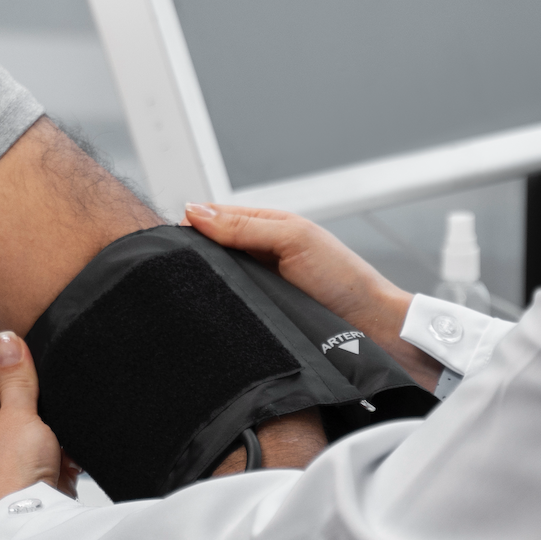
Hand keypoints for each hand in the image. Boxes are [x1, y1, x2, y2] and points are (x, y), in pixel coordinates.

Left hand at [0, 331, 79, 522]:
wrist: (32, 532)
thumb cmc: (11, 484)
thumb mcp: (18, 417)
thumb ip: (15, 378)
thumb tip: (6, 340)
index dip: (12, 361)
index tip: (35, 359)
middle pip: (14, 400)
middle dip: (39, 401)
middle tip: (48, 408)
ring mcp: (8, 463)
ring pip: (38, 427)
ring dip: (54, 430)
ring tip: (57, 439)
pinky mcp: (32, 480)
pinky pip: (52, 453)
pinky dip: (63, 454)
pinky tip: (67, 459)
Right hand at [185, 204, 439, 393]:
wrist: (373, 327)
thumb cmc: (343, 279)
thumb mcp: (293, 239)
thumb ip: (244, 226)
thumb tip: (195, 212)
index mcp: (265, 228)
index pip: (213, 219)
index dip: (191, 226)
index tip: (168, 239)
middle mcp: (258, 256)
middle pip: (209, 252)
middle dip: (190, 259)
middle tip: (168, 269)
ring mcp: (257, 288)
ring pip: (216, 283)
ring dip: (202, 288)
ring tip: (181, 295)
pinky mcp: (259, 317)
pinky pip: (228, 310)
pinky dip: (216, 311)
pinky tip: (204, 316)